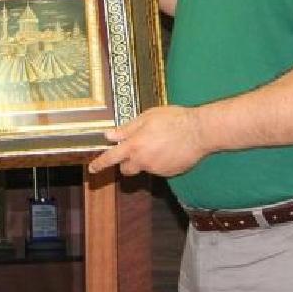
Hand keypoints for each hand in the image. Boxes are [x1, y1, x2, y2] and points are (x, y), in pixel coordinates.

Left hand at [87, 106, 207, 177]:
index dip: (100, 164)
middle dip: (127, 163)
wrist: (200, 131)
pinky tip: (171, 149)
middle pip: (127, 170)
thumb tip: (109, 135)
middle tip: (135, 150)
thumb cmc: (173, 119)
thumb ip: (127, 129)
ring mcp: (156, 169)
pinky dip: (161, 161)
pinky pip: (159, 169)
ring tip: (161, 143)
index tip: (92, 169)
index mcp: (134, 146)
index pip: (111, 158)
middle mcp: (143, 161)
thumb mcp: (147, 117)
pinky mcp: (169, 173)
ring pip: (145, 167)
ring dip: (147, 159)